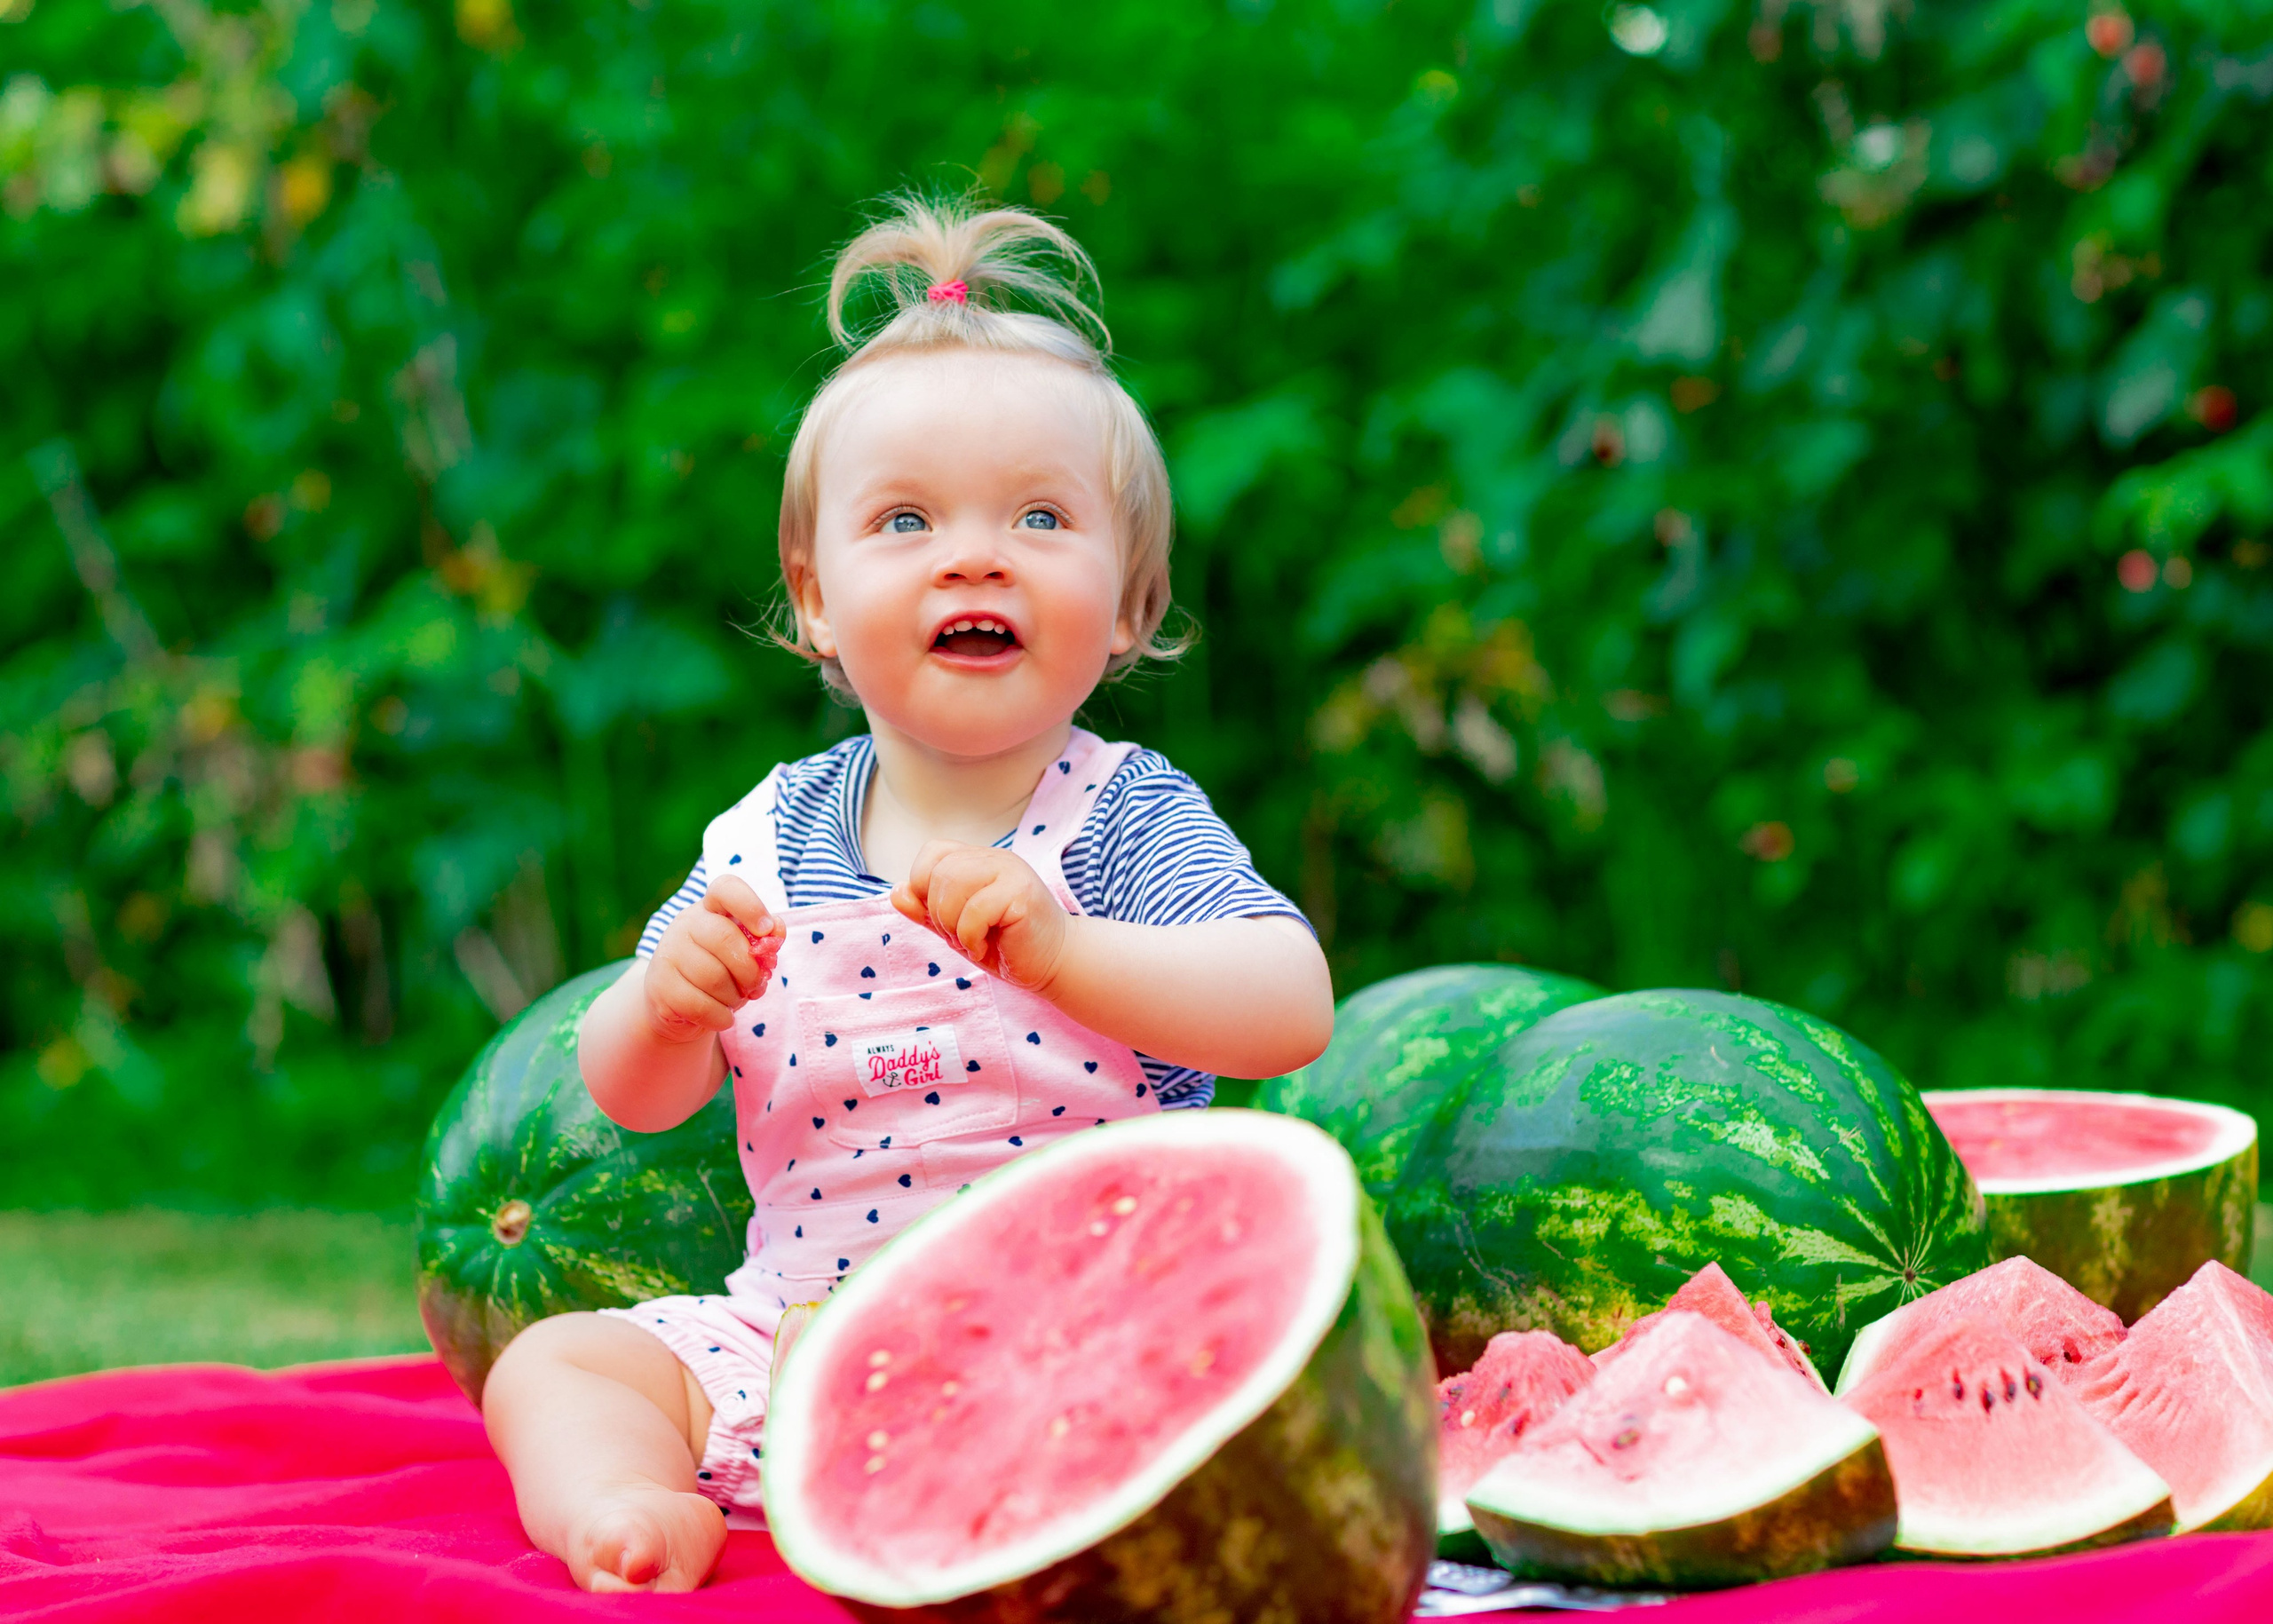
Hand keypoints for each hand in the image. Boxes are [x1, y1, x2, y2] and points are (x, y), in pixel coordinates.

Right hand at [643, 874, 784, 1042]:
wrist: (678, 1008)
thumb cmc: (721, 973)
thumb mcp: (745, 955)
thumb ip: (763, 943)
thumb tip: (776, 931)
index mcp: (711, 909)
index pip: (726, 888)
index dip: (750, 905)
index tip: (766, 929)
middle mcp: (685, 924)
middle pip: (725, 938)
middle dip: (750, 970)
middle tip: (754, 986)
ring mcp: (668, 953)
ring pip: (713, 977)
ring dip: (734, 997)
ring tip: (734, 1000)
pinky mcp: (659, 986)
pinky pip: (700, 1005)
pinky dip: (721, 1017)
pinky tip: (723, 1017)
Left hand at [892, 842, 1069, 990]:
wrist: (1053, 964)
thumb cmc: (1006, 944)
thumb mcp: (955, 927)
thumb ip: (926, 910)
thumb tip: (896, 892)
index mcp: (977, 860)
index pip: (933, 851)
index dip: (923, 884)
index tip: (942, 915)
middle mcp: (994, 859)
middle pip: (938, 872)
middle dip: (939, 914)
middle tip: (960, 936)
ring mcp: (1010, 873)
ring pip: (953, 887)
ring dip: (953, 926)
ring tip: (972, 941)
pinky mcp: (1021, 894)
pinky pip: (975, 911)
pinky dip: (971, 938)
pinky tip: (985, 947)